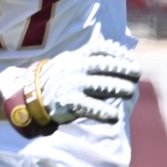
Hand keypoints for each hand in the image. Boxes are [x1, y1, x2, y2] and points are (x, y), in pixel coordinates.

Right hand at [0, 42, 141, 136]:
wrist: (30, 95)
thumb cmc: (58, 79)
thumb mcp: (70, 62)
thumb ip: (90, 58)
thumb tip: (119, 54)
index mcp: (77, 57)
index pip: (100, 50)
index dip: (117, 53)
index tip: (129, 58)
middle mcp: (75, 68)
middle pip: (105, 66)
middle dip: (123, 69)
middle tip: (136, 74)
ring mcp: (72, 85)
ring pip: (101, 85)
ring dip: (119, 88)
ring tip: (130, 91)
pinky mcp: (68, 102)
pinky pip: (89, 106)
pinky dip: (103, 112)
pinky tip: (114, 116)